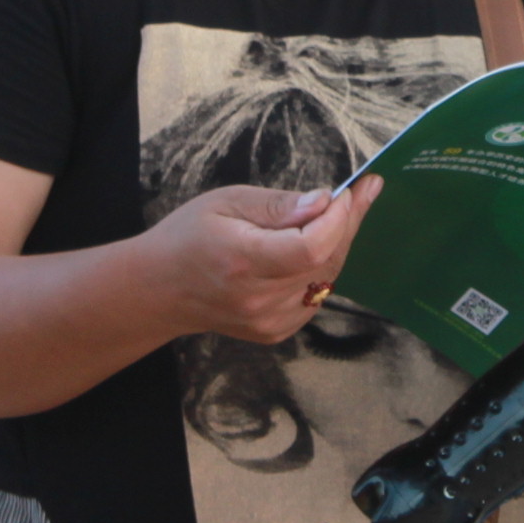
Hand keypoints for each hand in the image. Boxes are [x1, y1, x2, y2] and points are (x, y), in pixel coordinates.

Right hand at [136, 178, 379, 345]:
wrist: (161, 289)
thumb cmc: (189, 236)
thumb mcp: (227, 202)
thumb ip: (278, 205)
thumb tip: (324, 201)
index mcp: (244, 262)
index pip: (312, 248)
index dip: (339, 219)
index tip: (348, 192)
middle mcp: (259, 299)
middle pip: (326, 261)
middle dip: (347, 223)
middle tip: (362, 192)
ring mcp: (269, 321)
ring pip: (326, 278)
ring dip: (337, 244)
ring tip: (340, 213)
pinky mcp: (275, 331)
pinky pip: (315, 295)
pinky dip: (321, 268)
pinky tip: (314, 245)